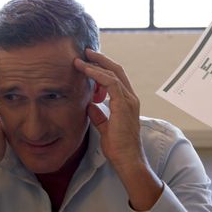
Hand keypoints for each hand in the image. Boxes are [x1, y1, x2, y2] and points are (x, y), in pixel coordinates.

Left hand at [74, 49, 160, 210]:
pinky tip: (86, 70)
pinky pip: (110, 82)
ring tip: (81, 58)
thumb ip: (99, 116)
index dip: (103, 68)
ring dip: (96, 64)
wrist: (127, 160)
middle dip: (101, 59)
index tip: (88, 61)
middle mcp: (131, 98)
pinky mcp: (124, 105)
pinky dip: (97, 74)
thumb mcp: (104, 128)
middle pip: (116, 70)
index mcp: (127, 102)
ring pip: (113, 73)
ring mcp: (129, 100)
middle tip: (85, 51)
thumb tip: (89, 106)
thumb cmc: (118, 148)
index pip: (116, 78)